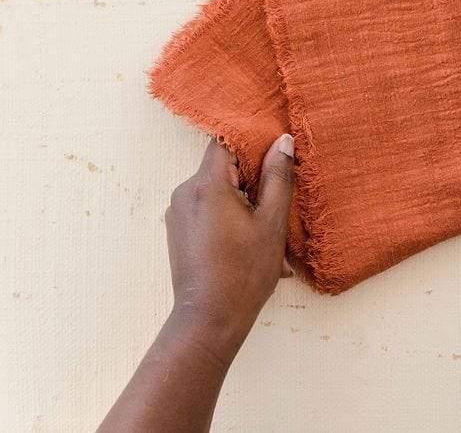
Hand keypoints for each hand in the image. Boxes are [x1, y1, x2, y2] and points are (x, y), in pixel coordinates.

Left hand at [165, 134, 294, 352]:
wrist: (209, 319)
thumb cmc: (244, 273)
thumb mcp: (271, 223)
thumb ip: (277, 178)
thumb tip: (282, 141)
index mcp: (206, 185)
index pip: (226, 141)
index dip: (252, 142)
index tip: (275, 154)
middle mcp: (185, 192)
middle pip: (222, 166)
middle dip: (251, 179)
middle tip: (277, 202)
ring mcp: (177, 212)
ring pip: (216, 189)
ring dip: (242, 201)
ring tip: (265, 231)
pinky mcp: (177, 229)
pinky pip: (207, 208)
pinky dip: (229, 216)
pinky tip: (248, 242)